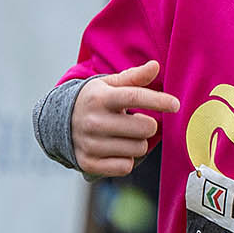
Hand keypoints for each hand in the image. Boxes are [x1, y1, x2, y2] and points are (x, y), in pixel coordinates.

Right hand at [73, 60, 179, 176]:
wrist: (58, 122)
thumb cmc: (95, 100)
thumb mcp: (109, 84)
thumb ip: (134, 77)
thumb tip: (155, 66)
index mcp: (100, 98)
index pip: (134, 97)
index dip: (159, 101)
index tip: (176, 104)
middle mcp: (93, 121)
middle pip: (145, 128)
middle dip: (149, 125)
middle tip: (138, 122)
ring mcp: (89, 144)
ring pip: (138, 149)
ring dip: (138, 143)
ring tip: (125, 135)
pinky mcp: (89, 163)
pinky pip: (126, 166)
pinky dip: (127, 160)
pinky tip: (117, 149)